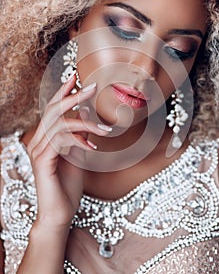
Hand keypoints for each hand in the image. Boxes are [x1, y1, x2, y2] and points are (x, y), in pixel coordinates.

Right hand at [27, 75, 110, 227]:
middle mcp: (39, 141)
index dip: (63, 92)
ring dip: (86, 123)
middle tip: (92, 86)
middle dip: (73, 96)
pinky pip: (60, 141)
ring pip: (60, 124)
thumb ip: (81, 135)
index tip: (75, 77)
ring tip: (106, 129)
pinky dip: (79, 140)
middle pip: (53, 110)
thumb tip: (87, 115)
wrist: (61, 213)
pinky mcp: (42, 162)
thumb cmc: (69, 186)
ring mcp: (38, 151)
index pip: (53, 109)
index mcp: (46, 138)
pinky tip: (93, 148)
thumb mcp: (79, 155)